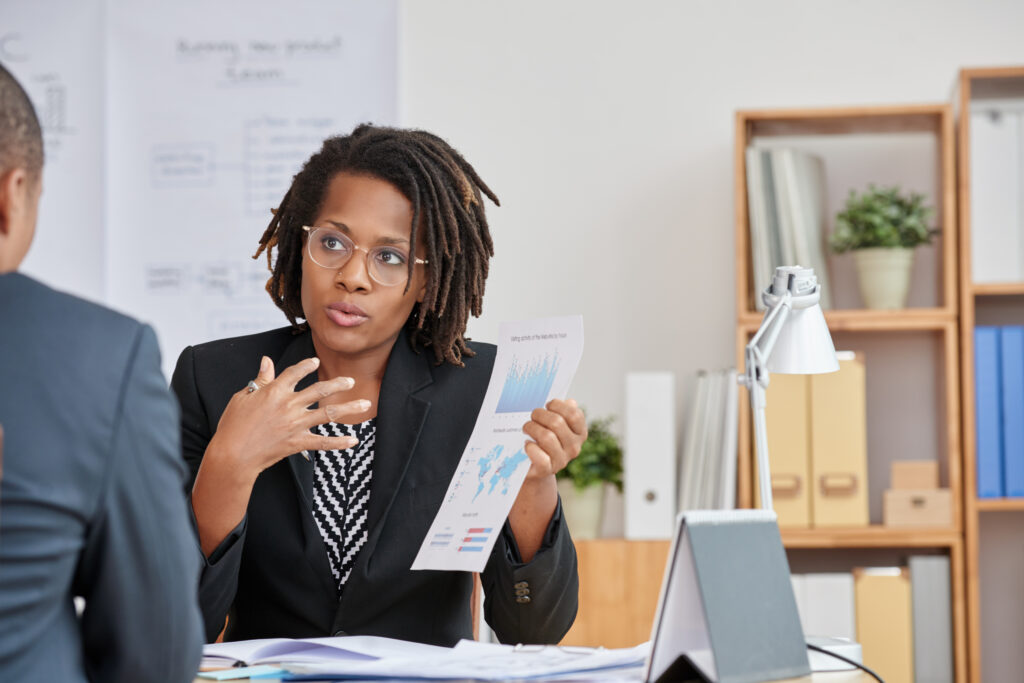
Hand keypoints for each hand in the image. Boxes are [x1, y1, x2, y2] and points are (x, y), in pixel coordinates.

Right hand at [206, 356, 366, 477]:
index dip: (307, 365)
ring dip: (349, 408)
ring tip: (365, 404)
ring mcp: (296, 424)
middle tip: (351, 380)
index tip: (315, 361)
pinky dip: (340, 442)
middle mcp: (289, 405)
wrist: (232, 455)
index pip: (296, 372)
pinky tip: (354, 440)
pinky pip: (324, 442)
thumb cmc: (233, 425)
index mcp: (274, 391)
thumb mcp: (242, 397)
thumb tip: (267, 360)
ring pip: (329, 413)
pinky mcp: (298, 442)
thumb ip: (260, 379)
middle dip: (338, 384)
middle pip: (320, 390)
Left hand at [521, 398, 587, 481]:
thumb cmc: (544, 439)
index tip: (547, 406)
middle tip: (532, 416)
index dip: (558, 406)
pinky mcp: (548, 469)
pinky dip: (530, 447)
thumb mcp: (555, 425)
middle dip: (540, 415)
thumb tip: (571, 402)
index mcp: (579, 433)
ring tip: (526, 428)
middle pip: (557, 423)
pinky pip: (540, 456)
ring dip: (532, 428)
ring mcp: (562, 460)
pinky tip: (527, 444)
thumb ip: (563, 412)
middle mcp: (574, 447)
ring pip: (546, 437)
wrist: (535, 466)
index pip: (574, 414)